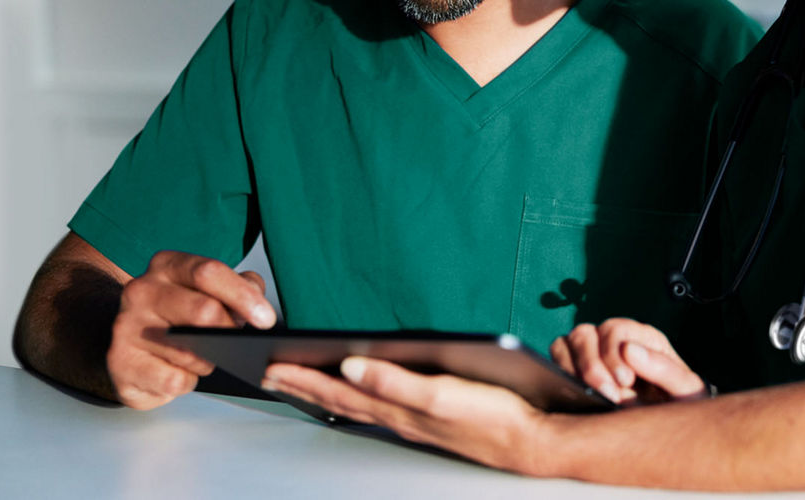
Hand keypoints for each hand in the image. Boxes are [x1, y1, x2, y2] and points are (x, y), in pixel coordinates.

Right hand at [107, 250, 275, 408]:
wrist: (132, 340)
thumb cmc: (181, 313)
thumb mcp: (212, 290)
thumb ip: (240, 287)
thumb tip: (257, 303)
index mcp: (167, 265)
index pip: (209, 272)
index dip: (243, 296)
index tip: (266, 320)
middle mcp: (141, 290)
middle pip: (202, 312)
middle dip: (228, 333)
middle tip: (238, 344)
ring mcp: (125, 327)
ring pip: (189, 351)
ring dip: (208, 361)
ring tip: (205, 357)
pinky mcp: (119, 363)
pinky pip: (172, 380)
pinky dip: (188, 381)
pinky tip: (182, 374)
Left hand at [261, 359, 548, 474]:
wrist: (531, 440)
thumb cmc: (492, 416)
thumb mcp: (440, 394)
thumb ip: (394, 380)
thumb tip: (349, 365)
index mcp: (398, 408)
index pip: (340, 391)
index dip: (305, 378)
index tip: (273, 365)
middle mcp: (400, 417)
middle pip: (342, 401)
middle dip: (304, 386)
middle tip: (272, 374)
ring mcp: (415, 421)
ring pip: (358, 406)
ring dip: (326, 393)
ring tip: (303, 382)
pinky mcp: (431, 420)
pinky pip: (380, 409)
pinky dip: (357, 400)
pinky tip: (359, 395)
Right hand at [550, 318, 705, 404]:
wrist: (669, 430)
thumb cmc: (680, 407)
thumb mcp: (686, 390)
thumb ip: (664, 369)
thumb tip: (629, 350)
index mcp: (642, 339)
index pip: (615, 331)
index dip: (614, 354)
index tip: (624, 382)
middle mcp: (613, 341)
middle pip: (585, 333)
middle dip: (592, 365)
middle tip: (609, 395)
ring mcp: (591, 354)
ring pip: (566, 343)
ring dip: (572, 369)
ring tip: (589, 396)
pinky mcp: (574, 371)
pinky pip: (556, 360)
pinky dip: (559, 374)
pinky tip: (574, 396)